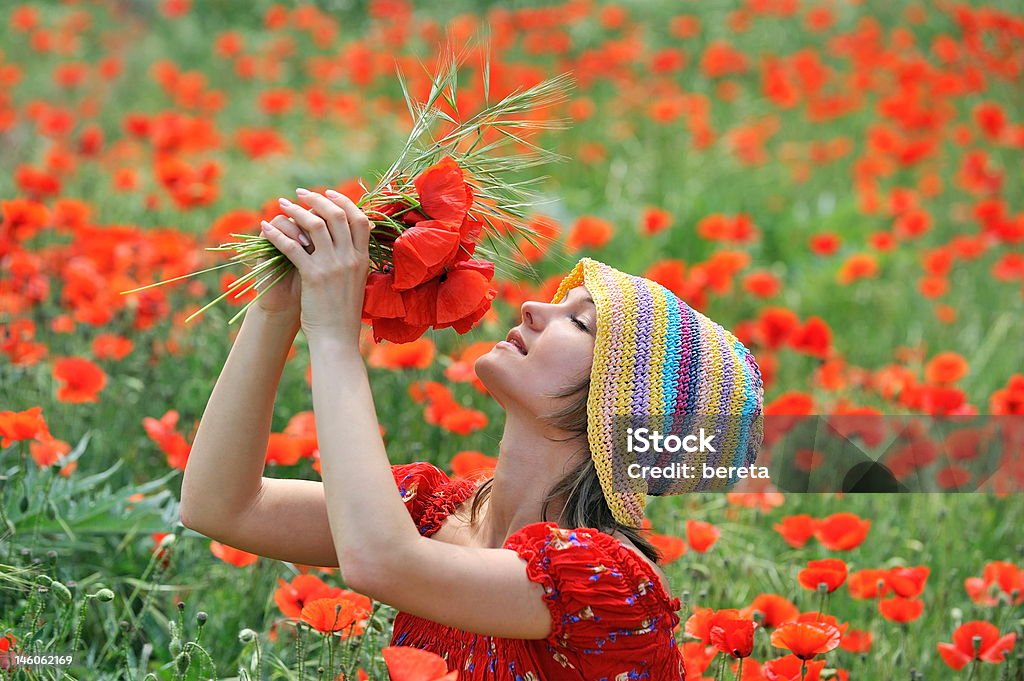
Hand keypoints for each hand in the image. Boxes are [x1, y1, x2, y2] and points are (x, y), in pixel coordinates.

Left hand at [260, 188, 370, 346]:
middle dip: (317, 199)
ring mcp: (332, 266)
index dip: (344, 201)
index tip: (329, 193)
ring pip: (315, 225)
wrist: (337, 339)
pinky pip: (292, 247)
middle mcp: (350, 258)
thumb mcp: (357, 282)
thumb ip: (353, 261)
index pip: (359, 219)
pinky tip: (266, 228)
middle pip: (337, 215)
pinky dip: (277, 234)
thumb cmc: (344, 314)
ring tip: (283, 205)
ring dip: (296, 211)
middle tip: (301, 194)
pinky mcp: (313, 276)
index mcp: (363, 258)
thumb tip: (347, 243)